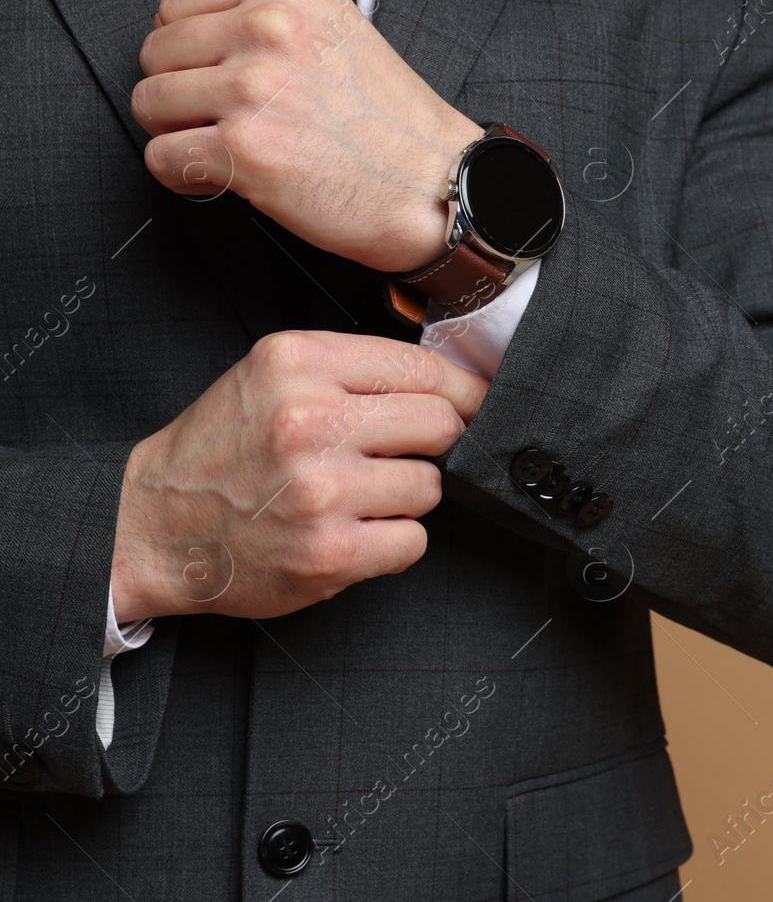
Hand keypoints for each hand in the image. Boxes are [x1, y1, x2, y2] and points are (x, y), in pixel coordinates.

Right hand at [110, 331, 488, 621]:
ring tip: (359, 496)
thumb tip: (453, 382)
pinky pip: (413, 541)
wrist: (151, 526)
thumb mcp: (272, 377)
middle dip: (434, 442)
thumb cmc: (223, 449)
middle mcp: (309, 423)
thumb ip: (353, 370)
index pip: (421, 368)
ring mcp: (320, 492)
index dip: (461, 390)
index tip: (474, 403)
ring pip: (430, 485)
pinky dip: (394, 542)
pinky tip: (354, 532)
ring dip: (407, 495)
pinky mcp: (328, 553)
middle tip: (400, 454)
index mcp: (299, 365)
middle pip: (441, 424)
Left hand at [131, 0, 482, 272]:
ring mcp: (253, 86)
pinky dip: (186, 177)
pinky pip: (163, 158)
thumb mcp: (339, 31)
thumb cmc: (396, 126)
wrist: (443, 187)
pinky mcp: (244, 148)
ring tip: (234, 149)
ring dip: (181, 135)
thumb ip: (271, 18)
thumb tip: (192, 38)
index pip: (176, 4)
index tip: (220, 78)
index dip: (190, 51)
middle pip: (156, 54)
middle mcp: (269, 25)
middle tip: (232, 121)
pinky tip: (229, 178)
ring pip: (149, 104)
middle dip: (183, 94)